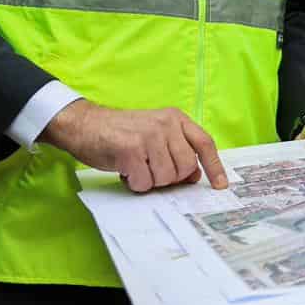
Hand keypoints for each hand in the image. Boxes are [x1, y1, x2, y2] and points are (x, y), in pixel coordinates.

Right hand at [41, 99, 227, 192]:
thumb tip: (196, 175)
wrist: (84, 124)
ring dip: (149, 181)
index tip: (220, 185)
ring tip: (136, 167)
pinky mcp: (131, 148)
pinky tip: (125, 171)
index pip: (204, 143)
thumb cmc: (120, 133)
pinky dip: (134, 183)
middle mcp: (166, 124)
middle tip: (151, 171)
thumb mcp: (154, 136)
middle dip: (170, 178)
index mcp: (175, 118)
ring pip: (166, 178)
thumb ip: (176, 151)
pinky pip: (144, 182)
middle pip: (185, 168)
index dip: (215, 166)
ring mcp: (149, 135)